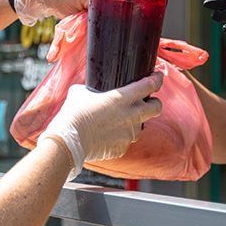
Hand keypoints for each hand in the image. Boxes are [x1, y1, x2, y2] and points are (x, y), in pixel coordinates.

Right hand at [41, 73, 163, 179]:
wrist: (68, 141)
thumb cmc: (73, 113)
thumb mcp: (80, 92)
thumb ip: (92, 90)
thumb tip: (90, 90)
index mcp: (123, 97)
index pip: (150, 85)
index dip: (157, 79)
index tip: (158, 77)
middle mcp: (131, 116)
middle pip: (157, 107)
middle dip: (155, 102)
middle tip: (148, 101)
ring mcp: (128, 134)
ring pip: (141, 127)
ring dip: (135, 122)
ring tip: (120, 121)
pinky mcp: (122, 148)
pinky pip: (126, 141)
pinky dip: (120, 137)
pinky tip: (107, 135)